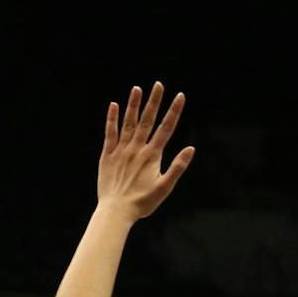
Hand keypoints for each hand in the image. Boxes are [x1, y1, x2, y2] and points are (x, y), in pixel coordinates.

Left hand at [96, 83, 193, 219]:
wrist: (115, 212)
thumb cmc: (142, 203)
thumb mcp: (164, 187)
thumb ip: (177, 167)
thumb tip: (191, 149)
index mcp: (152, 155)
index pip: (166, 128)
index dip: (174, 111)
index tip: (180, 96)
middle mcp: (136, 149)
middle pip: (147, 120)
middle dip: (154, 102)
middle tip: (158, 84)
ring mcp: (120, 151)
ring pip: (128, 123)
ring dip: (133, 105)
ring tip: (137, 88)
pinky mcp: (106, 156)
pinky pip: (109, 134)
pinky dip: (112, 119)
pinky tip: (114, 105)